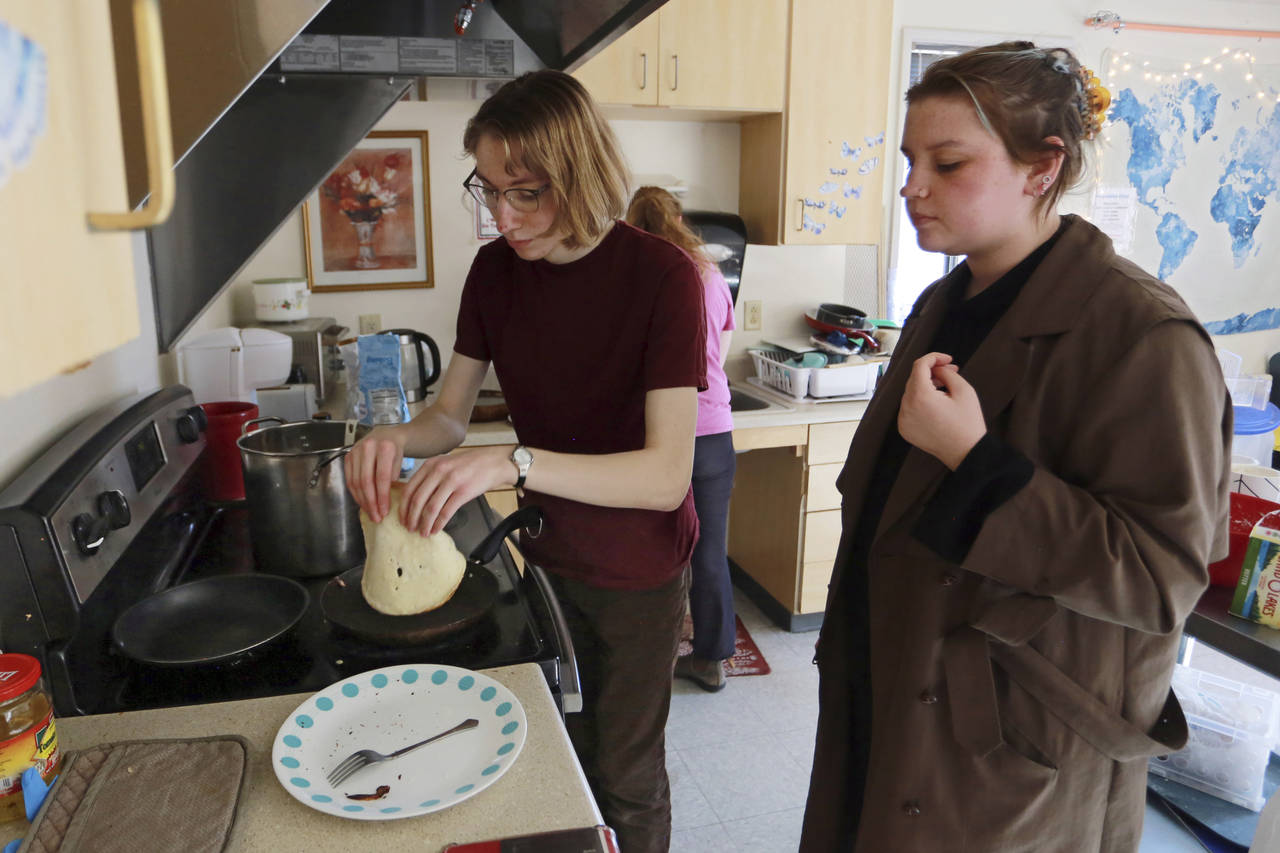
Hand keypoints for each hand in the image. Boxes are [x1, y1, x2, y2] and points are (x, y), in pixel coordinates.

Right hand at [343, 426, 406, 522]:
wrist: (386, 435)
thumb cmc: (395, 450)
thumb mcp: (401, 460)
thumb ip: (394, 477)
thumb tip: (384, 499)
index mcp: (385, 447)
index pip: (382, 477)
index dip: (382, 497)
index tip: (385, 511)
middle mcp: (368, 447)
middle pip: (366, 481)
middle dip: (371, 502)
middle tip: (376, 516)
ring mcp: (355, 451)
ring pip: (355, 482)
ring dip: (362, 501)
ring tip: (370, 513)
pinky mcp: (348, 456)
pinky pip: (349, 479)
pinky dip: (355, 493)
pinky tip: (362, 503)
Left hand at [398, 446, 515, 535]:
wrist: (494, 463)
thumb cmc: (469, 466)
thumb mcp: (445, 464)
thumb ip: (430, 477)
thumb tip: (414, 500)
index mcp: (430, 465)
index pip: (409, 489)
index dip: (403, 507)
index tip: (402, 518)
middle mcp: (438, 471)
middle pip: (417, 500)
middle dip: (411, 518)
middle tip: (409, 528)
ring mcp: (451, 481)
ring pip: (431, 508)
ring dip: (424, 523)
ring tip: (422, 532)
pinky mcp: (463, 492)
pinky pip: (446, 512)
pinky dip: (439, 524)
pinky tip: (436, 529)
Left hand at [897, 352, 985, 469]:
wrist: (966, 453)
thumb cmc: (968, 423)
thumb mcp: (964, 390)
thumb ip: (947, 373)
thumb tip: (936, 369)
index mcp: (920, 397)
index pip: (920, 366)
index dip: (934, 357)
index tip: (948, 359)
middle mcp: (906, 408)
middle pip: (914, 379)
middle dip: (931, 372)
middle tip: (950, 372)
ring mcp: (903, 420)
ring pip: (910, 392)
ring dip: (925, 386)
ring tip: (945, 389)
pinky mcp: (904, 429)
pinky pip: (909, 407)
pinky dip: (919, 401)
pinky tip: (936, 404)